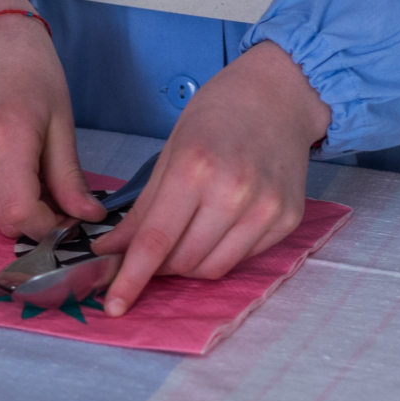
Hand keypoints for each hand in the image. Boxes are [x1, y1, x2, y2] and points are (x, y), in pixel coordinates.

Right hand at [0, 0, 105, 239]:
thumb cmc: (34, 75)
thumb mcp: (62, 124)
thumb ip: (70, 178)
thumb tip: (90, 220)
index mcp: (5, 138)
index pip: (21, 215)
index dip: (48, 227)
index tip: (67, 218)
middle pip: (2, 218)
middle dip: (33, 217)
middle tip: (54, 194)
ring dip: (11, 204)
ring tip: (27, 170)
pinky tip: (2, 163)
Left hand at [91, 41, 330, 316]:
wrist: (278, 95)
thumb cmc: (217, 114)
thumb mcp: (171, 151)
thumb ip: (144, 207)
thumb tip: (112, 249)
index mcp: (195, 168)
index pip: (156, 240)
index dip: (131, 278)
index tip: (113, 305)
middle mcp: (234, 192)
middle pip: (184, 261)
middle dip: (158, 266)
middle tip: (148, 252)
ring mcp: (265, 208)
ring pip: (213, 268)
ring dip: (188, 264)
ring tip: (183, 239)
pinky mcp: (288, 219)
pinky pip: (244, 258)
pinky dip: (221, 253)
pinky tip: (218, 226)